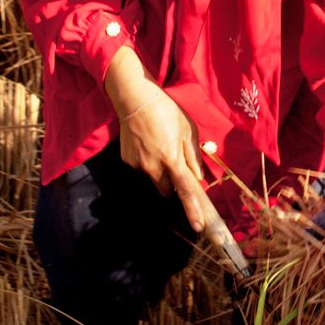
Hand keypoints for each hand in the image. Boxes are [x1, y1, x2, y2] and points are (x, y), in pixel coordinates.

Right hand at [104, 49, 209, 234]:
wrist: (135, 98)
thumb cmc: (166, 111)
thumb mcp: (188, 130)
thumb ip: (193, 156)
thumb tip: (198, 176)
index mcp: (172, 158)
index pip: (185, 191)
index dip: (192, 210)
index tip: (198, 226)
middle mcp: (153, 166)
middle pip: (167, 190)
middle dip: (173, 184)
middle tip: (176, 164)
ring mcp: (137, 165)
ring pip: (154, 179)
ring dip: (160, 171)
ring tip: (160, 146)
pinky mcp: (126, 160)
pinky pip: (141, 168)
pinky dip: (147, 161)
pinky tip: (147, 143)